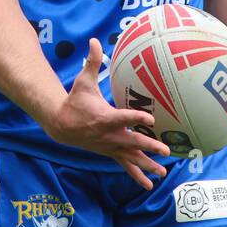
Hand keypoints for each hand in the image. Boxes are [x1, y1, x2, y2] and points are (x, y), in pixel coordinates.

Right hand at [44, 37, 169, 188]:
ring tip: (162, 172)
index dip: (137, 119)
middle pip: (132, 141)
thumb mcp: (83, 81)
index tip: (151, 119)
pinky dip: (137, 175)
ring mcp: (110, 146)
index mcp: (105, 117)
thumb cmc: (75, 100)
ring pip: (131, 158)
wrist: (60, 124)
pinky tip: (149, 185)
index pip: (124, 117)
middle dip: (149, 146)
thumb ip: (92, 62)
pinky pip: (125, 165)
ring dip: (147, 165)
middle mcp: (109, 135)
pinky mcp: (110, 152)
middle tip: (165, 150)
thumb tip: (94, 41)